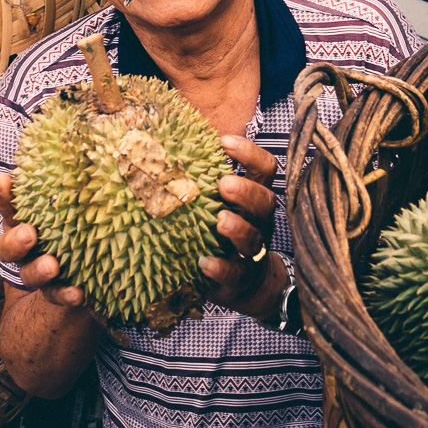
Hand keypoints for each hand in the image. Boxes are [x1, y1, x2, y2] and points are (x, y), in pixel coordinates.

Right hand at [0, 172, 85, 308]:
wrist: (86, 290)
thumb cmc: (92, 231)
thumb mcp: (87, 208)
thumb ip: (85, 189)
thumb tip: (102, 149)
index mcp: (30, 223)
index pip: (12, 208)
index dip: (5, 196)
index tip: (4, 180)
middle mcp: (30, 250)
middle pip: (10, 244)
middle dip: (15, 239)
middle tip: (30, 234)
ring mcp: (40, 274)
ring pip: (28, 272)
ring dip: (38, 269)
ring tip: (52, 266)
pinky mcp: (57, 296)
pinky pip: (57, 297)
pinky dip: (65, 295)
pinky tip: (78, 294)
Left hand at [200, 135, 286, 320]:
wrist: (245, 285)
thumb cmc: (221, 232)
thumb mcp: (218, 203)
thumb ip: (203, 179)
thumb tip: (162, 145)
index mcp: (254, 198)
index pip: (264, 169)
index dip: (249, 153)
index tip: (224, 142)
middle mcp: (259, 222)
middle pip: (266, 201)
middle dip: (246, 191)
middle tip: (225, 184)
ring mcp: (252, 252)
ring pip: (254, 238)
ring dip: (238, 228)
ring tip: (220, 220)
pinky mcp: (240, 278)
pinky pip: (235, 273)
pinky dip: (221, 268)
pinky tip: (204, 262)